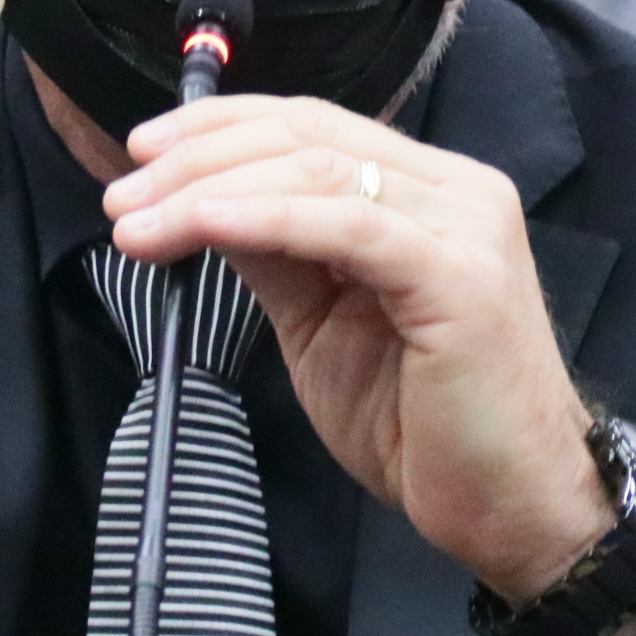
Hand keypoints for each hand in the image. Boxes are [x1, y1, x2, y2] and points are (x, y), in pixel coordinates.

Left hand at [104, 94, 612, 602]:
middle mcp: (457, 190)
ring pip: (318, 170)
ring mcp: (465, 226)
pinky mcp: (459, 275)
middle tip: (122, 194)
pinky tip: (202, 224)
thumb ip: (275, 256)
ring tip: (136, 220)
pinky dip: (264, 217)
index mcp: (430, 191)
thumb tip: (199, 203)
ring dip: (210, 187)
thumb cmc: (425, 429)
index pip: (314, 126)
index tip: (141, 152)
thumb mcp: (323, 325)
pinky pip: (347, 225)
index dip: (221, 128)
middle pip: (308, 135)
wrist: (513, 509)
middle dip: (199, 155)